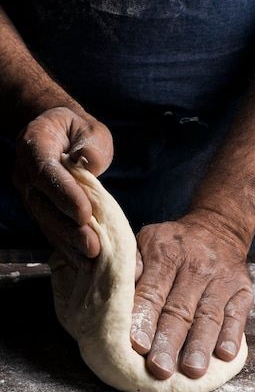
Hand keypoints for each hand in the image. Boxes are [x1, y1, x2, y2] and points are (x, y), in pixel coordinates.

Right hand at [14, 106, 112, 262]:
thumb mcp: (91, 129)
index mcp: (35, 144)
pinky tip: (83, 261)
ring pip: (45, 221)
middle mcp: (25, 171)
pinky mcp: (38, 209)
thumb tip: (89, 163)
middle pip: (43, 204)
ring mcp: (29, 193)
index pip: (46, 172)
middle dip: (69, 229)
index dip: (64, 194)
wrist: (58, 135)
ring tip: (91, 259)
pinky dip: (66, 246)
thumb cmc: (78, 132)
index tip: (85, 213)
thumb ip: (92, 144)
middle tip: (92, 247)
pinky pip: (50, 229)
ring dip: (68, 243)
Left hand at [130, 213, 253, 379]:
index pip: (152, 292)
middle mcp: (195, 266)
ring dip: (200, 345)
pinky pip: (237, 315)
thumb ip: (131, 265)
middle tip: (159, 369)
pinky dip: (232, 335)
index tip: (136, 345)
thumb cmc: (172, 244)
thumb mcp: (146, 241)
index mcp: (165, 254)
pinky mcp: (242, 290)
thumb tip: (112, 289)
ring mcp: (221, 279)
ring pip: (209, 316)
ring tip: (192, 371)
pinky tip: (225, 356)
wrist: (218, 227)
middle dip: (169, 341)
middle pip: (180, 309)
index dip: (144, 319)